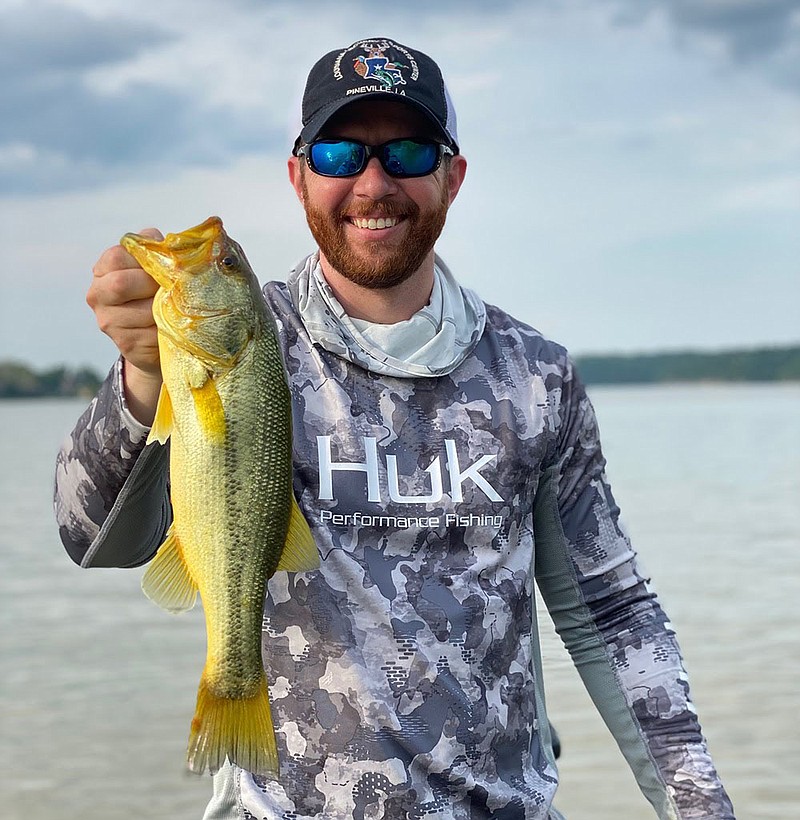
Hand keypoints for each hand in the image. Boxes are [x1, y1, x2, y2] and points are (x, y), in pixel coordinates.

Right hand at [87, 228, 163, 423]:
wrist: (158, 336)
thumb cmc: (158, 292)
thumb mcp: (156, 267)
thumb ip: (158, 251)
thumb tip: (173, 247)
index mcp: (103, 270)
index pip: (116, 257)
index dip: (144, 261)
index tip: (162, 269)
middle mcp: (98, 295)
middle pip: (120, 284)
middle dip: (153, 285)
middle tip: (171, 289)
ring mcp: (109, 321)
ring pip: (143, 311)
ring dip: (166, 309)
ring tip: (176, 308)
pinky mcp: (126, 344)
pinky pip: (153, 334)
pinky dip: (170, 328)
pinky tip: (173, 326)